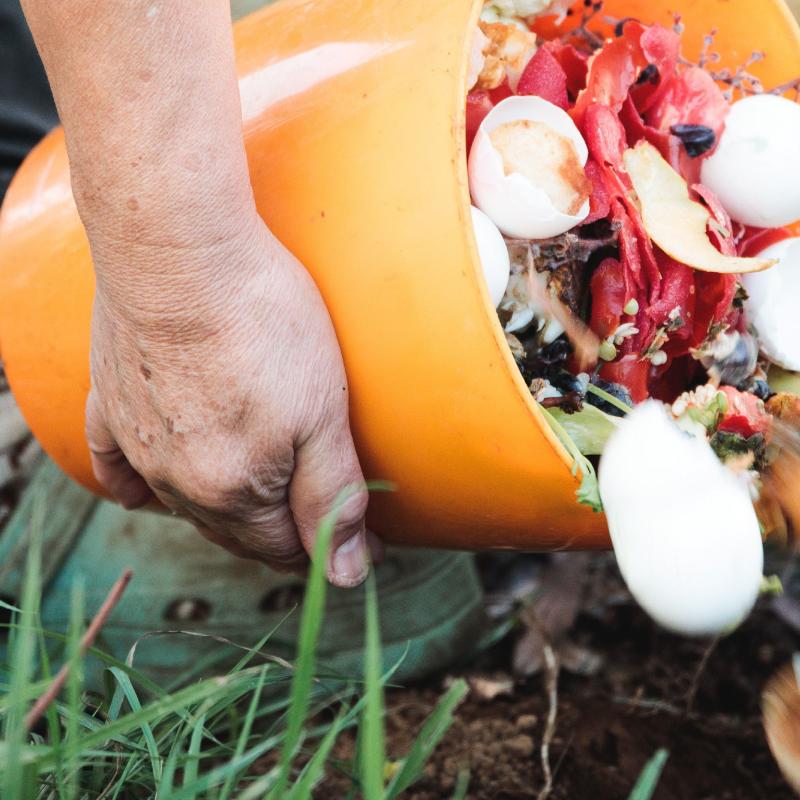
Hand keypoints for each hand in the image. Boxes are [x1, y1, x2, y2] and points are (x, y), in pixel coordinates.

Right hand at [85, 215, 377, 586]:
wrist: (179, 251)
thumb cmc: (265, 326)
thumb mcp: (323, 415)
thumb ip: (332, 498)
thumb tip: (347, 575)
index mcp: (233, 489)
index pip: (286, 545)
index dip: (330, 551)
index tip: (366, 545)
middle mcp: (177, 480)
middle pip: (238, 530)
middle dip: (284, 535)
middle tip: (321, 526)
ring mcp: (137, 444)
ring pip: (187, 502)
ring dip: (226, 512)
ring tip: (258, 506)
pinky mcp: (111, 403)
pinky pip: (117, 465)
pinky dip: (137, 484)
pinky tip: (147, 491)